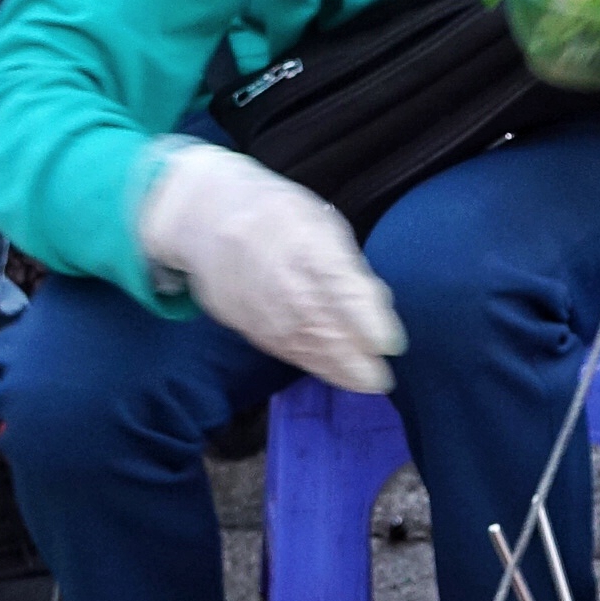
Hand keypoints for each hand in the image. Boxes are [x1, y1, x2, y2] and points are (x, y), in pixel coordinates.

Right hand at [134, 143, 406, 392]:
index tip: (391, 344)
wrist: (208, 219)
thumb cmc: (281, 216)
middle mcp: (284, 282)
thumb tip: (376, 305)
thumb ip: (347, 265)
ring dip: (338, 370)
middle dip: (356, 359)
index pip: (341, 288)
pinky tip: (335, 374)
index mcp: (308, 246)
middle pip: (323, 327)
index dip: (367, 320)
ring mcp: (262, 309)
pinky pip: (286, 351)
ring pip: (305, 347)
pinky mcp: (248, 326)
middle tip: (384, 380)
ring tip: (367, 384)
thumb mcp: (320, 223)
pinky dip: (313, 365)